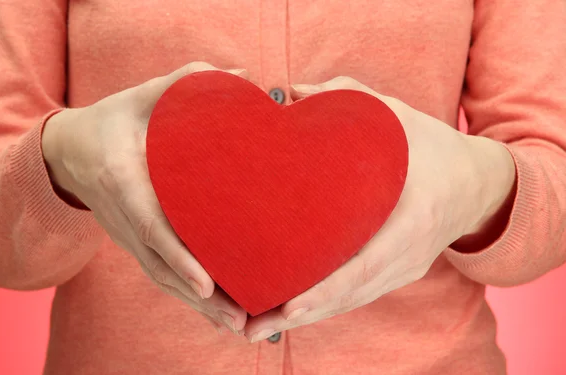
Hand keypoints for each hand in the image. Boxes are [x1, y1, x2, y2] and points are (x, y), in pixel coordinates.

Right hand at [41, 62, 248, 334]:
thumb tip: (241, 74)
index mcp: (121, 179)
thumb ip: (182, 83)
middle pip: (160, 267)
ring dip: (199, 307)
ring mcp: (126, 236)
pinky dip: (188, 297)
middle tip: (239, 320)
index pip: (150, 225)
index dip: (177, 256)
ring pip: (162, 279)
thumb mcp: (138, 97)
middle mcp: (122, 217)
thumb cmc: (111, 121)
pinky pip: (161, 275)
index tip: (205, 283)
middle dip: (200, 298)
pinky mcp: (134, 243)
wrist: (68, 152)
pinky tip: (219, 313)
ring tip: (239, 327)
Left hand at [244, 76, 515, 341]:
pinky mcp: (398, 272)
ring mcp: (405, 269)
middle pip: (350, 296)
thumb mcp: (399, 116)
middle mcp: (409, 255)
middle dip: (300, 315)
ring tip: (256, 328)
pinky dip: (323, 306)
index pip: (367, 265)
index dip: (326, 290)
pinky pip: (356, 295)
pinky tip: (287, 312)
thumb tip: (291, 92)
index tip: (288, 306)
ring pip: (349, 302)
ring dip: (305, 318)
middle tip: (250, 329)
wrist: (477, 183)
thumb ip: (348, 98)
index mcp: (413, 219)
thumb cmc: (434, 147)